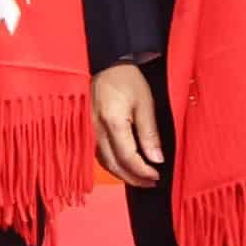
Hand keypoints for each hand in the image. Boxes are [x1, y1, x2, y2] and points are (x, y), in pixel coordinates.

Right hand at [95, 63, 168, 189]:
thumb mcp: (145, 104)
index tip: (157, 176)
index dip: (143, 171)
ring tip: (140, 177)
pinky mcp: (87, 129)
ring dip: (122, 174)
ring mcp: (89, 130)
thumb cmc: (127, 80)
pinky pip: (98, 153)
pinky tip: (124, 165)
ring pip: (104, 162)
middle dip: (133, 178)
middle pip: (113, 165)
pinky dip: (112, 164)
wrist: (106, 63)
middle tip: (151, 183)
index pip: (128, 158)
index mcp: (112, 123)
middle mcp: (96, 130)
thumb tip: (157, 159)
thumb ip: (149, 134)